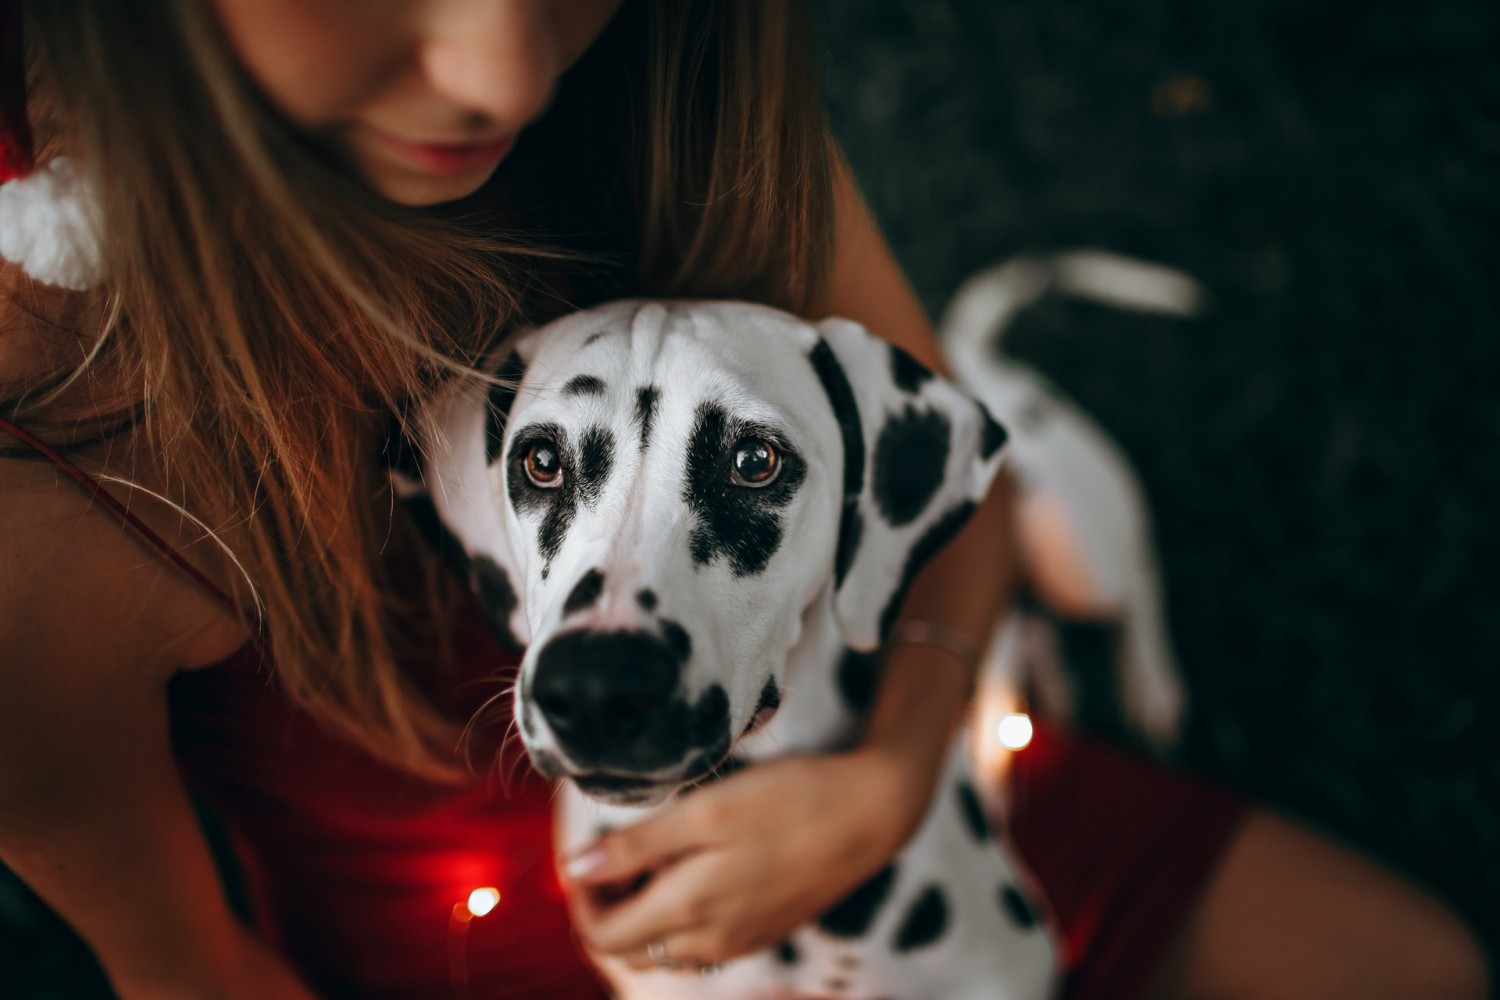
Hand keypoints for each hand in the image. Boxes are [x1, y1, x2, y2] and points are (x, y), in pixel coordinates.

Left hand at [559, 745, 937, 970]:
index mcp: (690, 911)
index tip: (587, 854)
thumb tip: (576, 869)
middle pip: (631, 948)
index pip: (604, 938)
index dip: (582, 901)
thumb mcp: (707, 809)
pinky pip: (703, 941)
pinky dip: (682, 913)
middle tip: (620, 848)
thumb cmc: (790, 801)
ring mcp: (741, 942)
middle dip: (610, 906)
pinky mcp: (764, 932)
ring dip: (646, 911)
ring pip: (666, 948)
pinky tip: (700, 864)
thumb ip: (638, 844)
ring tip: (660, 852)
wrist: (872, 814)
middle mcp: (712, 942)